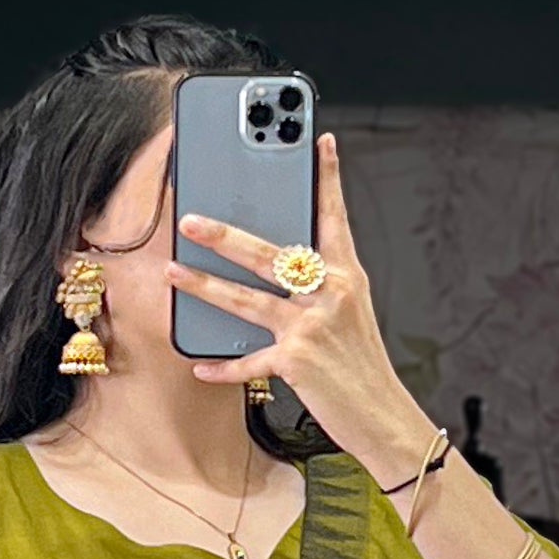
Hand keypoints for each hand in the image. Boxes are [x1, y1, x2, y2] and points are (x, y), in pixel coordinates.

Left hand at [175, 136, 431, 483]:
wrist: (384, 417)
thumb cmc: (363, 368)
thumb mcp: (352, 316)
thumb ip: (322, 287)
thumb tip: (282, 270)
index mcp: (347, 276)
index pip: (334, 218)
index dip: (327, 178)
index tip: (320, 141)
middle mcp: (331, 293)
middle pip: (269, 254)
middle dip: (226, 235)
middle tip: (192, 219)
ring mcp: (312, 326)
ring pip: (247, 299)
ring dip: (205, 285)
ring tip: (174, 270)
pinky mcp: (298, 362)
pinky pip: (250, 362)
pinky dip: (224, 367)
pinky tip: (201, 365)